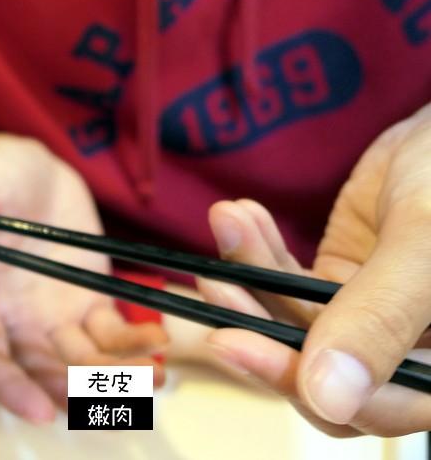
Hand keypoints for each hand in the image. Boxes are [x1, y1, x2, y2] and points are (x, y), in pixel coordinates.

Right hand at [0, 134, 166, 422]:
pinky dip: (135, 343)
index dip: (11, 391)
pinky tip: (158, 339)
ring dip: (117, 377)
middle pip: (45, 374)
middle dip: (81, 392)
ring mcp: (55, 316)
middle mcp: (15, 322)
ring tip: (153, 375)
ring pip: (84, 363)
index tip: (42, 410)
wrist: (28, 164)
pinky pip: (113, 334)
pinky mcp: (89, 300)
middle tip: (119, 394)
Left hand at [199, 105, 430, 435]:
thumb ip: (378, 317)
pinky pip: (289, 280)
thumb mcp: (423, 241)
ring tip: (226, 220)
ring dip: (251, 274)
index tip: (231, 343)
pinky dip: (260, 251)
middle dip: (259, 322)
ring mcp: (371, 315)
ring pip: (294, 321)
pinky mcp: (341, 280)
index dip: (297, 382)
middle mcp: (413, 350)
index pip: (374, 407)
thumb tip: (327, 398)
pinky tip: (240, 216)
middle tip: (214, 283)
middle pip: (320, 370)